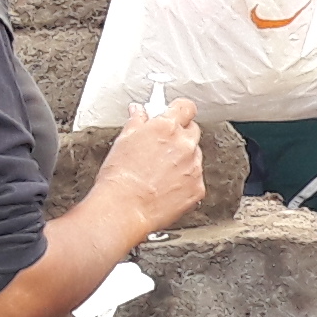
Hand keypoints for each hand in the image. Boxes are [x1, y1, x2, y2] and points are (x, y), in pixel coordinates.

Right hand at [92, 102, 206, 234]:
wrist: (124, 209)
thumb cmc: (119, 178)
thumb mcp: (123, 141)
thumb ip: (136, 122)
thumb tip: (139, 112)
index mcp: (166, 128)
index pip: (185, 107)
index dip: (180, 110)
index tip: (175, 114)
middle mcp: (184, 145)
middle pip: (192, 131)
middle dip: (180, 136)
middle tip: (162, 147)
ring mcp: (194, 167)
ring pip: (195, 156)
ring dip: (182, 160)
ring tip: (159, 172)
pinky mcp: (197, 188)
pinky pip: (196, 179)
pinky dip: (185, 181)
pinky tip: (165, 187)